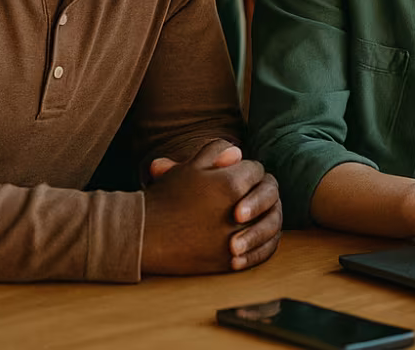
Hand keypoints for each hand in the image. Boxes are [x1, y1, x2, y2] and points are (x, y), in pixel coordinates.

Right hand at [142, 138, 283, 273]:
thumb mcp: (189, 167)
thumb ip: (216, 152)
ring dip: (265, 216)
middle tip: (249, 193)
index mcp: (231, 184)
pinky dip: (264, 244)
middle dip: (261, 192)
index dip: (247, 170)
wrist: (144, 236)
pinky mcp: (231, 261)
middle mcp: (239, 212)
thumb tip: (239, 153)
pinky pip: (263, 251)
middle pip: (268, 195)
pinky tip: (257, 239)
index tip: (237, 175)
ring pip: (270, 223)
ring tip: (254, 215)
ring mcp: (237, 238)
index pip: (256, 171)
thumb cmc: (166, 198)